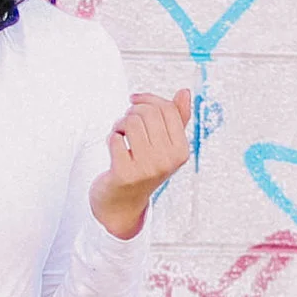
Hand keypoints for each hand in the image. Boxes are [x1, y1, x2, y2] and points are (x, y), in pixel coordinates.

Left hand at [90, 89, 192, 238]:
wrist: (122, 203)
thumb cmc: (143, 168)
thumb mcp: (164, 146)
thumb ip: (176, 120)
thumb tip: (185, 92)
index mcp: (181, 151)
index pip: (167, 109)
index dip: (147, 99)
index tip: (134, 101)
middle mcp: (167, 160)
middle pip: (147, 113)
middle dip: (132, 112)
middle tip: (125, 124)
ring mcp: (147, 168)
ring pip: (130, 122)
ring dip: (119, 125)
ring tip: (120, 135)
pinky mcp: (125, 173)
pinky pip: (114, 138)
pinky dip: (111, 139)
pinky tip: (114, 149)